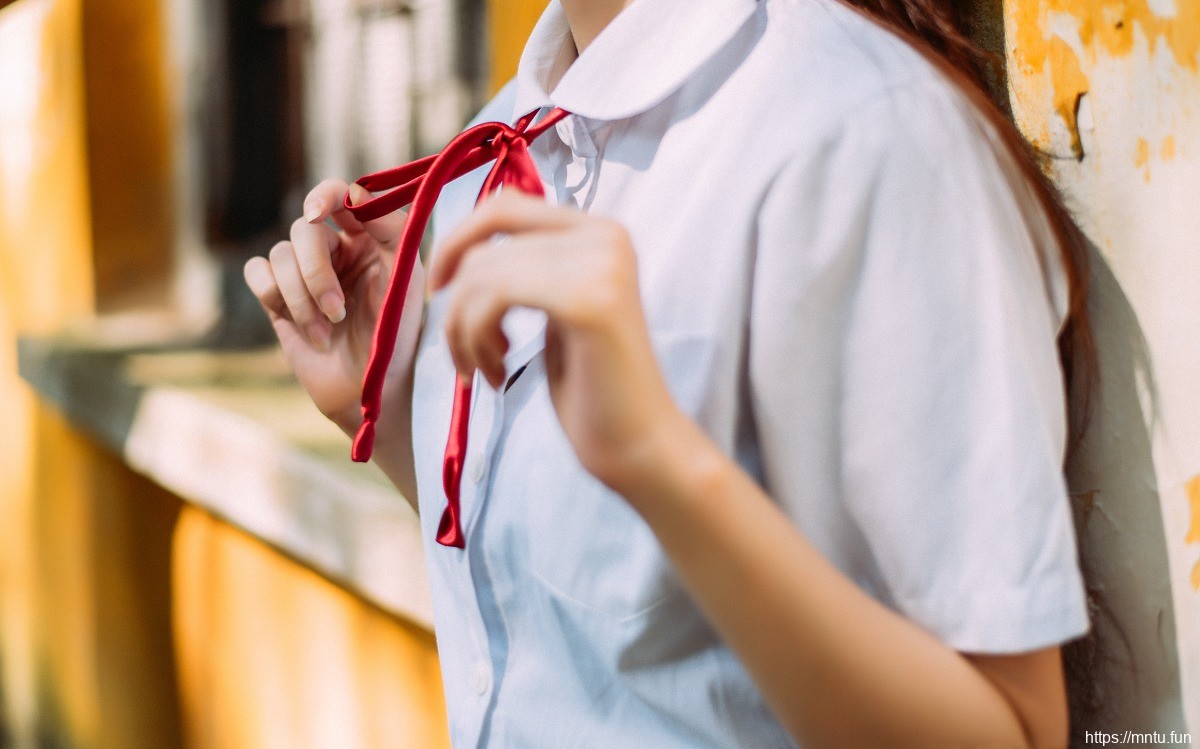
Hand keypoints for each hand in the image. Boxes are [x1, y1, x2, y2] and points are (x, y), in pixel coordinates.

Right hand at [243, 179, 424, 437]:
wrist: (368, 389)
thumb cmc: (395, 336)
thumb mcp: (405, 279)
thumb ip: (391, 230)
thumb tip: (357, 194)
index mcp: (367, 238)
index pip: (340, 195)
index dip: (325, 196)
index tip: (318, 214)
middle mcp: (334, 249)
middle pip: (303, 230)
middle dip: (316, 273)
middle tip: (337, 312)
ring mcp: (303, 273)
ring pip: (280, 255)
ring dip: (301, 297)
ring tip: (325, 332)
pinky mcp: (277, 297)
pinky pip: (256, 272)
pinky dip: (272, 295)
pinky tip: (295, 322)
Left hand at [429, 191, 684, 494]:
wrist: (639, 444)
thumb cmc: (592, 388)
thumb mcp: (555, 309)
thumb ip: (528, 267)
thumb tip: (461, 244)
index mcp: (601, 231)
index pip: (506, 205)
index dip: (457, 241)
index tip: (439, 291)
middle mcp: (606, 235)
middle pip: (487, 243)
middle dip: (456, 302)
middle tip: (464, 354)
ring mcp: (601, 263)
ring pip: (483, 273)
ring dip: (464, 330)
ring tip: (485, 370)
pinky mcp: (588, 299)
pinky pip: (494, 296)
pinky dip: (475, 338)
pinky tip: (495, 373)